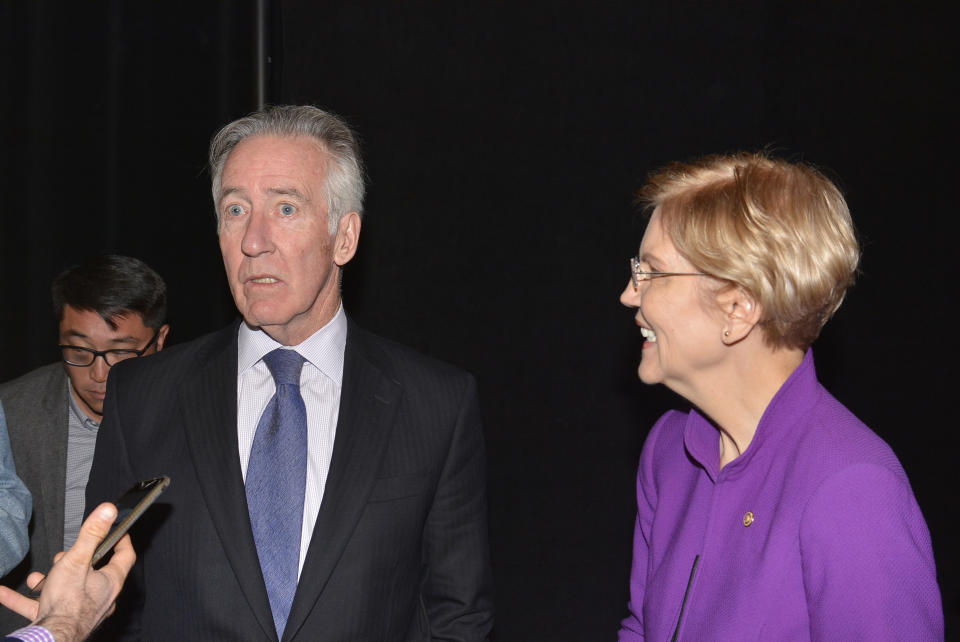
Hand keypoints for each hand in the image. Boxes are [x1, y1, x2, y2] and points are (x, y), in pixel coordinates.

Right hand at [0, 502, 135, 641]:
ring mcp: (80, 610)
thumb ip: (92, 534)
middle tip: (62, 557)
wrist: (50, 637)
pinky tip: (4, 592)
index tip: (118, 531)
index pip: (124, 555)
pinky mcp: (59, 619)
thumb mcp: (78, 560)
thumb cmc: (67, 603)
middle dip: (73, 561)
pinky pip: (40, 605)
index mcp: (110, 581)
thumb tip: (109, 510)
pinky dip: (25, 598)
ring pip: (65, 588)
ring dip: (48, 580)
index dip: (121, 540)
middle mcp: (100, 596)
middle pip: (91, 571)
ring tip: (36, 577)